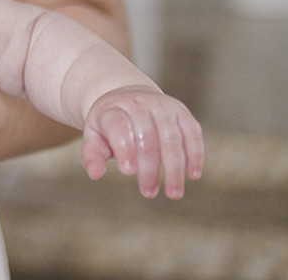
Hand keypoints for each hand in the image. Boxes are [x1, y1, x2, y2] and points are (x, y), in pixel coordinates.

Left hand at [80, 85, 203, 198]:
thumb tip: (95, 175)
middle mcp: (139, 104)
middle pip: (147, 137)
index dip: (124, 149)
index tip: (128, 172)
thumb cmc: (109, 123)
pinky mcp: (181, 111)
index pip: (119, 127)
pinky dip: (195, 154)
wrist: (127, 94)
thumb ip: (92, 154)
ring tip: (174, 193)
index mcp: (113, 109)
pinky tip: (193, 175)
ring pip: (171, 138)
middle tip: (149, 192)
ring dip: (174, 168)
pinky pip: (192, 132)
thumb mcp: (94, 135)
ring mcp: (162, 106)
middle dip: (149, 168)